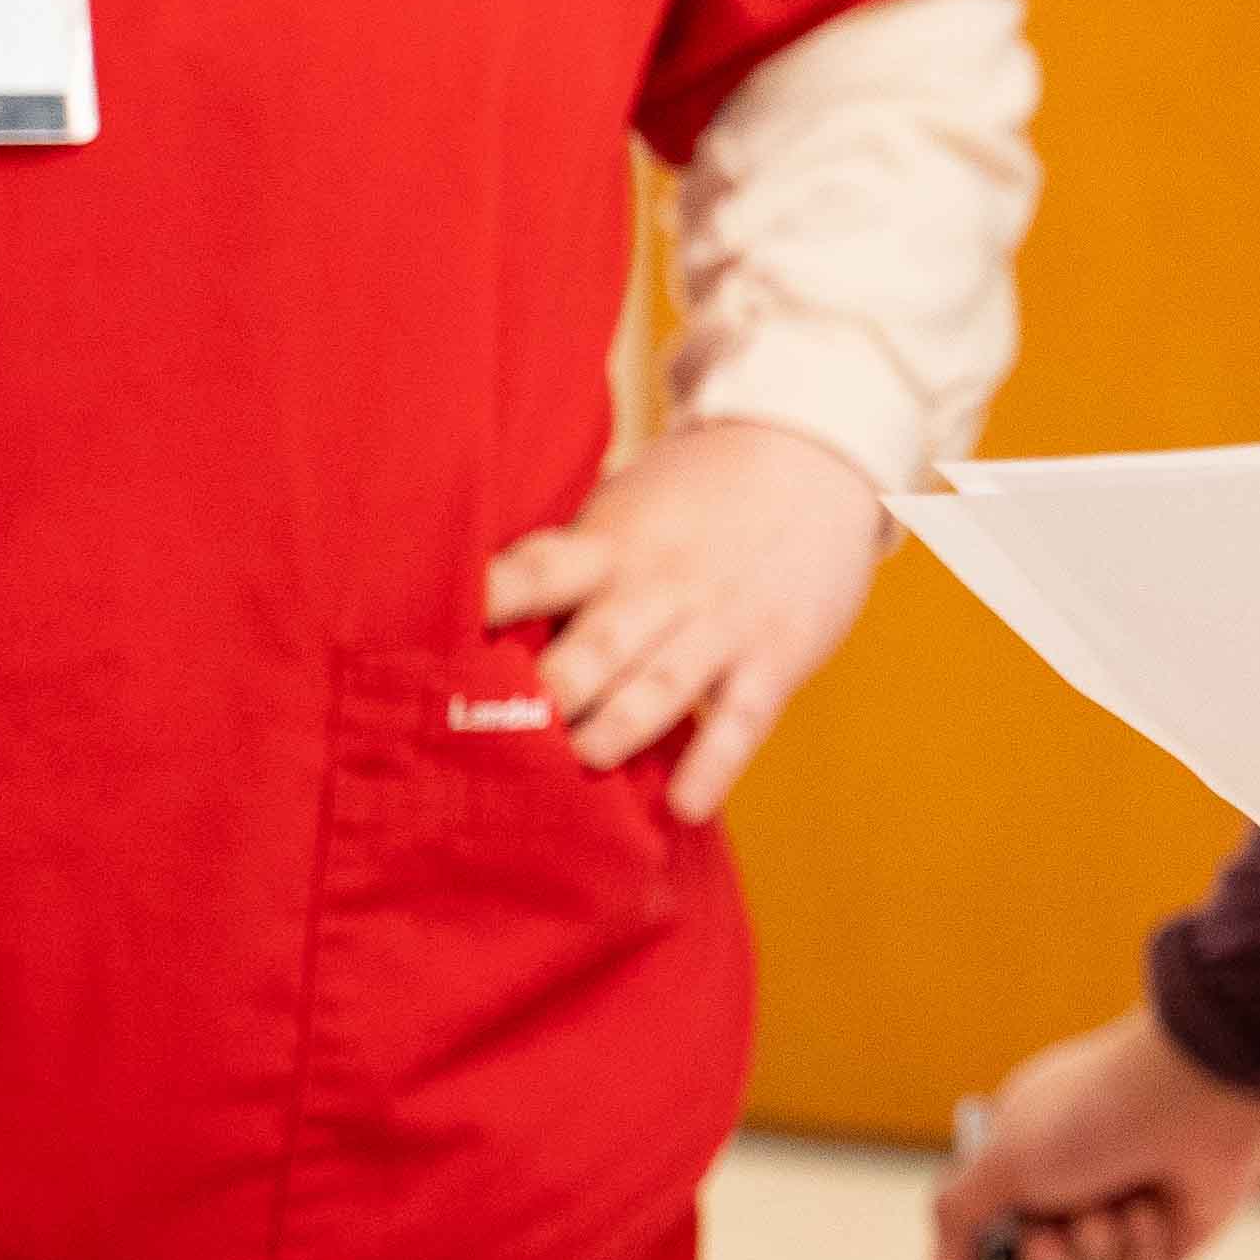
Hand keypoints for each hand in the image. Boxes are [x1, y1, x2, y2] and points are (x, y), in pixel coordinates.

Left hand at [479, 416, 887, 818]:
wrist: (817, 454)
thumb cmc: (696, 497)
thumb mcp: (625, 510)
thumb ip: (566, 570)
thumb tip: (465, 632)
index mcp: (611, 547)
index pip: (541, 572)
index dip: (492, 602)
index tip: (442, 637)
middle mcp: (661, 584)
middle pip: (600, 638)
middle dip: (555, 687)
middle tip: (502, 734)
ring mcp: (722, 621)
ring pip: (664, 680)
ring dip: (622, 722)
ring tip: (585, 758)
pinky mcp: (776, 654)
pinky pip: (743, 717)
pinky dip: (715, 762)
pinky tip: (686, 805)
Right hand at [930, 1008, 1259, 1259]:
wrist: (1199, 1094)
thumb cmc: (1093, 1114)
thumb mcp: (1004, 1158)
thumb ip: (959, 1211)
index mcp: (1036, 1145)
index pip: (997, 1215)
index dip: (987, 1256)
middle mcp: (1083, 1173)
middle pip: (1042, 1255)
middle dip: (1045, 1252)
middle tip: (1053, 1233)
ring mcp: (1131, 1200)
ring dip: (1095, 1246)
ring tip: (1116, 1207)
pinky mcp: (1177, 1228)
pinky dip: (1142, 1251)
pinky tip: (1157, 1211)